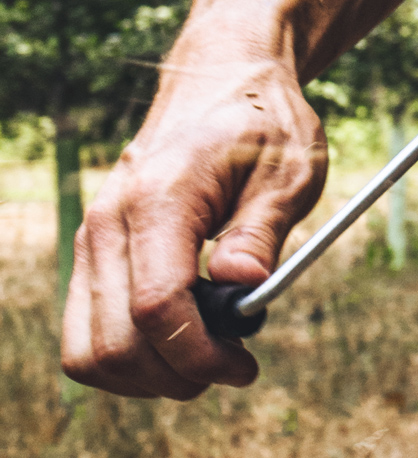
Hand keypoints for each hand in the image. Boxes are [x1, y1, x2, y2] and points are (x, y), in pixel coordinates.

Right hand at [61, 53, 325, 398]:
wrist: (222, 81)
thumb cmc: (264, 123)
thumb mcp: (291, 169)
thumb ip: (263, 230)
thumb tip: (243, 286)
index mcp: (159, 199)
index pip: (155, 307)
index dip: (198, 354)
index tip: (244, 368)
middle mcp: (108, 223)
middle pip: (113, 344)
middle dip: (175, 374)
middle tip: (234, 364)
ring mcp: (91, 240)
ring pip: (86, 351)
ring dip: (146, 375)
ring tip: (207, 355)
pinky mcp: (92, 253)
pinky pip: (87, 331)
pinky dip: (128, 355)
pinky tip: (181, 338)